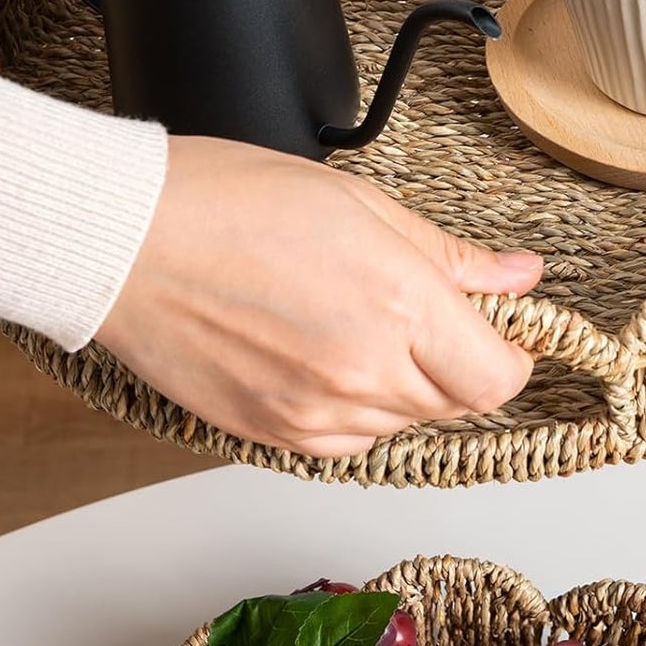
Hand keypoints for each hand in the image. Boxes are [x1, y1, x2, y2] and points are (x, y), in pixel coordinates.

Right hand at [97, 136, 542, 456]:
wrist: (125, 238)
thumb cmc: (230, 201)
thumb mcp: (363, 205)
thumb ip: (452, 256)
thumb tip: (520, 275)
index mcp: (397, 304)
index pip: (497, 377)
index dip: (511, 356)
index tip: (502, 331)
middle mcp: (363, 371)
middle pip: (456, 403)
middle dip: (458, 363)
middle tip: (425, 313)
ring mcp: (314, 413)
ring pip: (402, 424)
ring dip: (406, 386)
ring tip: (358, 324)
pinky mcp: (271, 435)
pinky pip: (348, 444)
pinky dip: (356, 412)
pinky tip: (325, 357)